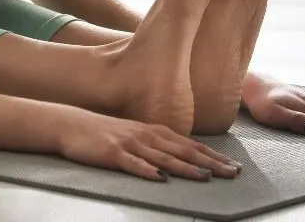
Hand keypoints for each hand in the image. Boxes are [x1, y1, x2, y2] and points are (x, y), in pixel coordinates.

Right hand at [55, 108, 241, 181]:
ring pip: (163, 158)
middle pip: (183, 151)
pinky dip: (148, 171)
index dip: (213, 155)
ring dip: (186, 168)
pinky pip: (133, 164)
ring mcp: (130, 144)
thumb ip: (157, 144)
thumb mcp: (136, 134)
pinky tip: (160, 178)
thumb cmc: (105, 132)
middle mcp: (146, 136)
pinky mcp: (113, 153)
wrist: (71, 124)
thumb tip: (182, 156)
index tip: (233, 165)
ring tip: (205, 177)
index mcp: (154, 131)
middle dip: (210, 163)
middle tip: (232, 173)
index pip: (190, 145)